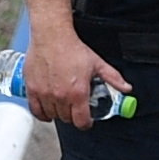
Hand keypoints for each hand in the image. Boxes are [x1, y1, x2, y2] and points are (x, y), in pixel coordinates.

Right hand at [28, 11, 104, 128]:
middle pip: (67, 119)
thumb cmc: (72, 48)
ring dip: (58, 113)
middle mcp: (60, 96)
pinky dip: (42, 113)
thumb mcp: (97, 64)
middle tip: (75, 108)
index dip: (86, 123)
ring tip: (63, 105)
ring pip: (52, 115)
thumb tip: (126, 88)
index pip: (81, 121)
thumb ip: (113, 78)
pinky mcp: (32, 89)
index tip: (86, 120)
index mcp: (78, 93)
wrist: (51, 36)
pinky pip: (36, 111)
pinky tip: (47, 109)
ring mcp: (45, 94)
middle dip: (73, 115)